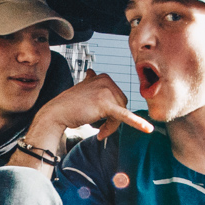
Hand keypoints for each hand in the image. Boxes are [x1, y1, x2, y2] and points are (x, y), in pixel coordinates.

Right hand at [29, 70, 154, 145]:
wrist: (56, 113)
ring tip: (99, 132)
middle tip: (101, 130)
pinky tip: (147, 129)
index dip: (112, 112)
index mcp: (104, 77)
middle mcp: (107, 81)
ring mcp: (106, 91)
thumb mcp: (83, 89)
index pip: (118, 97)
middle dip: (113, 120)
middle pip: (122, 105)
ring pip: (120, 114)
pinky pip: (124, 116)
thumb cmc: (68, 104)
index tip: (100, 120)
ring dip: (111, 127)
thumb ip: (90, 82)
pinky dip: (137, 123)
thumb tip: (91, 72)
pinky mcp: (106, 105)